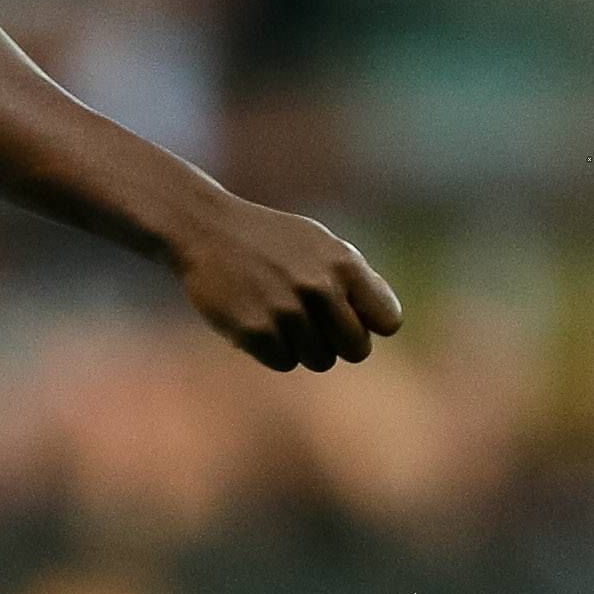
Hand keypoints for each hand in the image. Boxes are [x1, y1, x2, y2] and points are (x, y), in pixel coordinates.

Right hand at [164, 193, 403, 371]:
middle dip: (339, 342)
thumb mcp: (319, 243)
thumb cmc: (270, 239)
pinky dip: (274, 349)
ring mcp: (286, 311)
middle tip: (315, 324)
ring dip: (304, 346)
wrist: (206, 230)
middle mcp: (319, 288)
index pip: (388, 321)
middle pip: (357, 350)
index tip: (352, 317)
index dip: (370, 324)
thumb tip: (387, 323)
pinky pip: (284, 363)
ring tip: (280, 315)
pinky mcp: (255, 331)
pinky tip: (258, 321)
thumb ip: (356, 278)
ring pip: (320, 360)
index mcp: (343, 263)